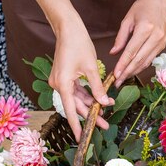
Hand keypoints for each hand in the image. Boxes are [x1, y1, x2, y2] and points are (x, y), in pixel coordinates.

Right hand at [50, 19, 113, 140]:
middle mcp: (58, 85)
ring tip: (106, 112)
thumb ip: (97, 88)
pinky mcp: (63, 77)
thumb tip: (105, 104)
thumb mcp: (91, 68)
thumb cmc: (78, 44)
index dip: (77, 126)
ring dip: (90, 105)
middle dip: (90, 115)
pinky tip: (99, 100)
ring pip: (76, 99)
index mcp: (63, 84)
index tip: (81, 138)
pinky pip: (75, 91)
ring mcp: (60, 81)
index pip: (71, 111)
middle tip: (105, 125)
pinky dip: (86, 95)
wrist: (67, 28)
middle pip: (75, 106)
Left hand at [111, 0, 165, 86]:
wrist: (163, 2)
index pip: (131, 51)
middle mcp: (155, 37)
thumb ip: (121, 37)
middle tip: (117, 82)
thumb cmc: (144, 6)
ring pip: (145, 62)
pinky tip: (132, 71)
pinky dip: (140, 66)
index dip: (122, 64)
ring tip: (123, 79)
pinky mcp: (162, 46)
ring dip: (133, 72)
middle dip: (127, 72)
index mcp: (145, 29)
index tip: (115, 74)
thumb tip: (113, 53)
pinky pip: (150, 59)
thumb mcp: (128, 18)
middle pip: (139, 60)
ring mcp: (160, 43)